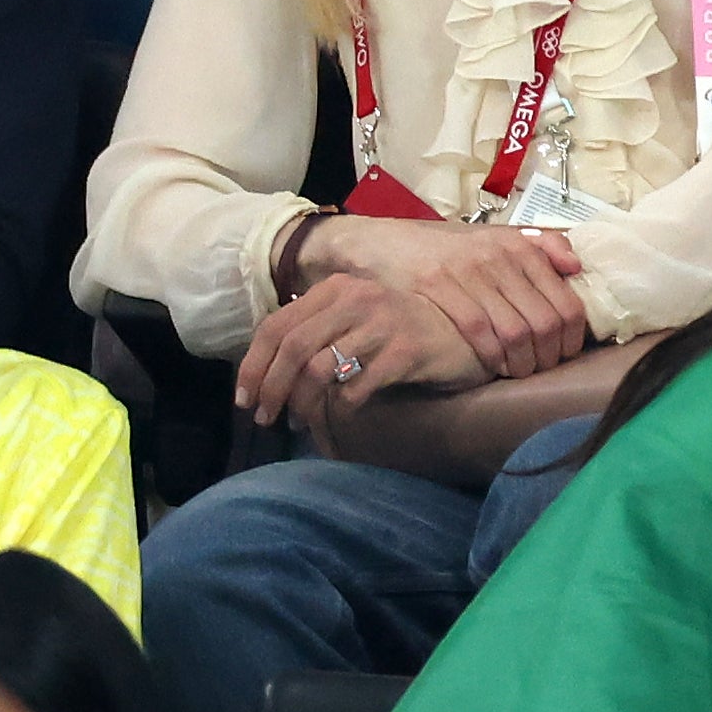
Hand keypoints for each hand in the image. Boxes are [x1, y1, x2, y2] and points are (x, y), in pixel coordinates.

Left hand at [236, 275, 492, 429]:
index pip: (277, 325)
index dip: (253, 365)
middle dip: (271, 389)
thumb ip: (321, 331)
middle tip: (265, 418)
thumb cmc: (405, 334)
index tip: (244, 398)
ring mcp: (383, 322)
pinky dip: (342, 406)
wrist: (467, 337)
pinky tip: (342, 415)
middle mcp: (358, 298)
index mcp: (338, 288)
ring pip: (319, 368)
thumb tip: (268, 369)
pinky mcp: (406, 350)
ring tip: (298, 423)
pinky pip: (357, 385)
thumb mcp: (359, 321)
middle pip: (293, 348)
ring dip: (301, 403)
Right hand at [289, 211, 591, 382]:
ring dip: (522, 363)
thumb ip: (538, 248)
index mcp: (521, 247)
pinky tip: (492, 368)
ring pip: (516, 331)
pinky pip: (478, 331)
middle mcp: (501, 256)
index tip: (565, 354)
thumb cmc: (444, 250)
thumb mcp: (493, 240)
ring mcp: (470, 270)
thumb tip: (577, 267)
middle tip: (542, 370)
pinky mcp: (439, 285)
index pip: (567, 301)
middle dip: (549, 356)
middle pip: (546, 322)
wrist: (382, 243)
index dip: (573, 338)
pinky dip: (490, 357)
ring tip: (519, 373)